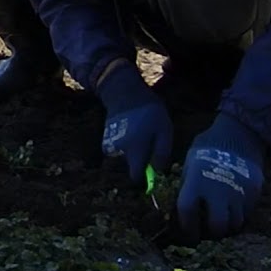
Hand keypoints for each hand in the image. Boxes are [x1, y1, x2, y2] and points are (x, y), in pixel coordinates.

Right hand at [97, 62, 172, 184]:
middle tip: (150, 147)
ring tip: (141, 135)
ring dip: (132, 152)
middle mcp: (120, 151)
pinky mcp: (107, 136)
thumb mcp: (164, 131)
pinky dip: (124, 144)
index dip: (144, 178)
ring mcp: (111, 144)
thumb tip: (159, 171)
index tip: (152, 173)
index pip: (136, 177)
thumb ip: (162, 153)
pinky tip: (131, 131)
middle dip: (140, 162)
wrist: (125, 92)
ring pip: (124, 157)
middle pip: (130, 166)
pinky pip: (118, 148)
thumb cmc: (149, 112)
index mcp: (135, 151)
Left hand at [177, 114, 265, 240]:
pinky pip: (247, 214)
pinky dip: (239, 217)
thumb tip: (179, 206)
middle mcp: (219, 192)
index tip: (187, 231)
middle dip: (211, 233)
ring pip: (235, 224)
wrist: (240, 134)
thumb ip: (187, 185)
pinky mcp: (254, 194)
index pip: (188, 213)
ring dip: (227, 226)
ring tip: (221, 221)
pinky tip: (233, 211)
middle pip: (217, 227)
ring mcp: (239, 194)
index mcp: (197, 182)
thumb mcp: (190, 162)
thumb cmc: (209, 146)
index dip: (186, 227)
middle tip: (207, 230)